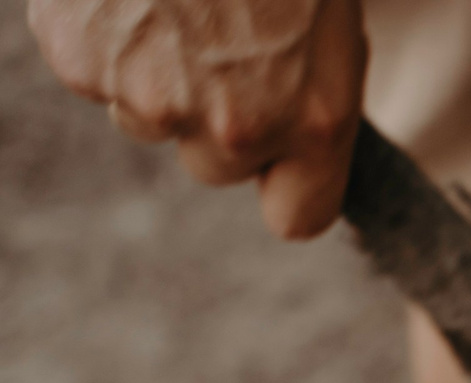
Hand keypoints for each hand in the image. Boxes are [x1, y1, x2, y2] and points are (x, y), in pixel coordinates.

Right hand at [29, 0, 366, 239]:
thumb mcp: (331, 21)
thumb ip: (315, 94)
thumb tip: (299, 137)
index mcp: (311, 121)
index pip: (299, 217)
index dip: (287, 184)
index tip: (281, 161)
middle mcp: (232, 127)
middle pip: (217, 167)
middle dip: (219, 115)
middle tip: (221, 36)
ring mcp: (150, 97)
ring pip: (149, 118)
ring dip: (158, 73)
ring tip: (175, 1)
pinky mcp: (82, 59)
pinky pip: (95, 72)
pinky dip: (106, 36)